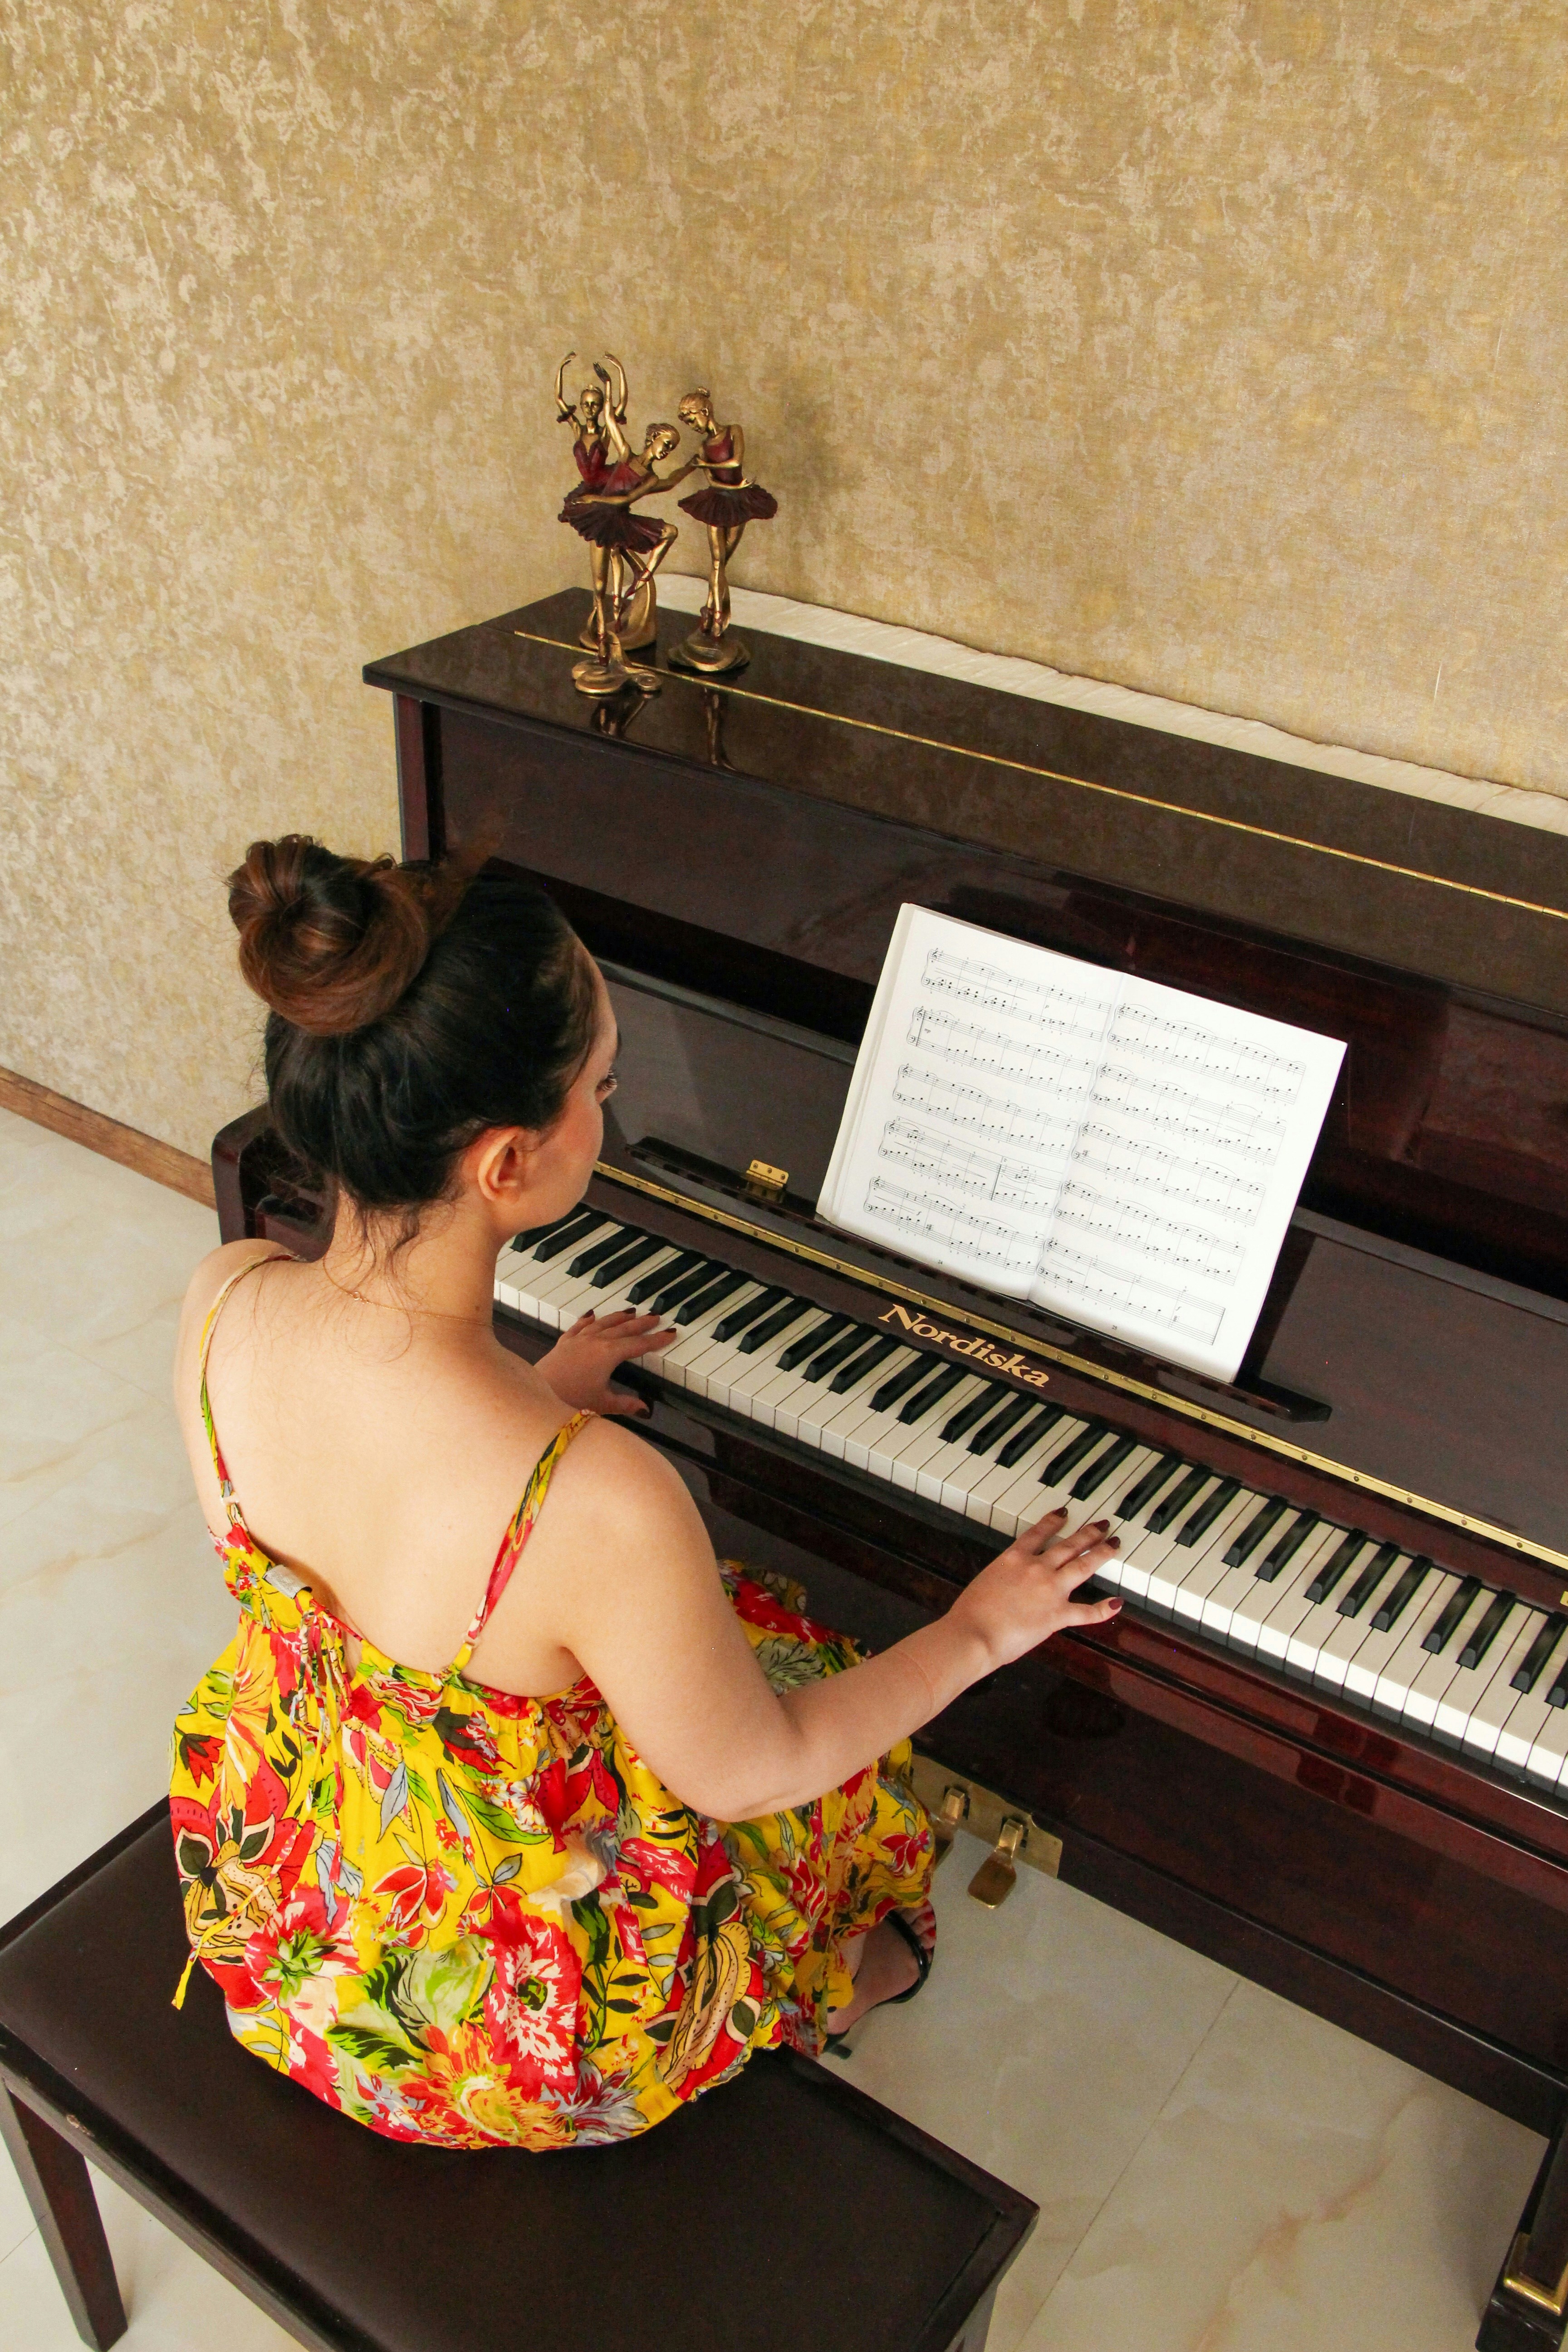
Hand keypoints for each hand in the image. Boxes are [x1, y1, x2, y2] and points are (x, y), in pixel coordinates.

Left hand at [535, 1308, 675, 1416]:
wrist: (538, 1394)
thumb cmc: (569, 1400)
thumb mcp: (603, 1404)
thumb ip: (626, 1404)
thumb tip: (644, 1409)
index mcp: (609, 1354)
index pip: (639, 1344)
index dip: (656, 1339)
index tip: (670, 1333)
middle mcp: (595, 1341)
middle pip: (624, 1328)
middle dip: (641, 1323)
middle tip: (656, 1316)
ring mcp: (578, 1340)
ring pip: (603, 1323)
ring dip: (618, 1316)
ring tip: (631, 1311)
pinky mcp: (563, 1343)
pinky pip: (579, 1326)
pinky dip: (588, 1319)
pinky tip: (592, 1314)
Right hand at [948, 1510, 1121, 1672]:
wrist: (974, 1632)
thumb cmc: (971, 1613)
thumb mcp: (985, 1583)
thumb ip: (1003, 1580)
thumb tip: (1010, 1587)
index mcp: (1013, 1558)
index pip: (1038, 1532)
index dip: (1053, 1521)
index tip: (1064, 1512)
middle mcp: (1036, 1568)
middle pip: (1068, 1545)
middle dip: (1087, 1533)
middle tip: (1102, 1525)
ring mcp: (1050, 1589)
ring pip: (1082, 1566)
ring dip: (1101, 1554)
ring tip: (1113, 1545)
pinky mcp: (1058, 1614)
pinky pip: (1087, 1612)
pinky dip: (1104, 1609)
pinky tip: (1117, 1603)